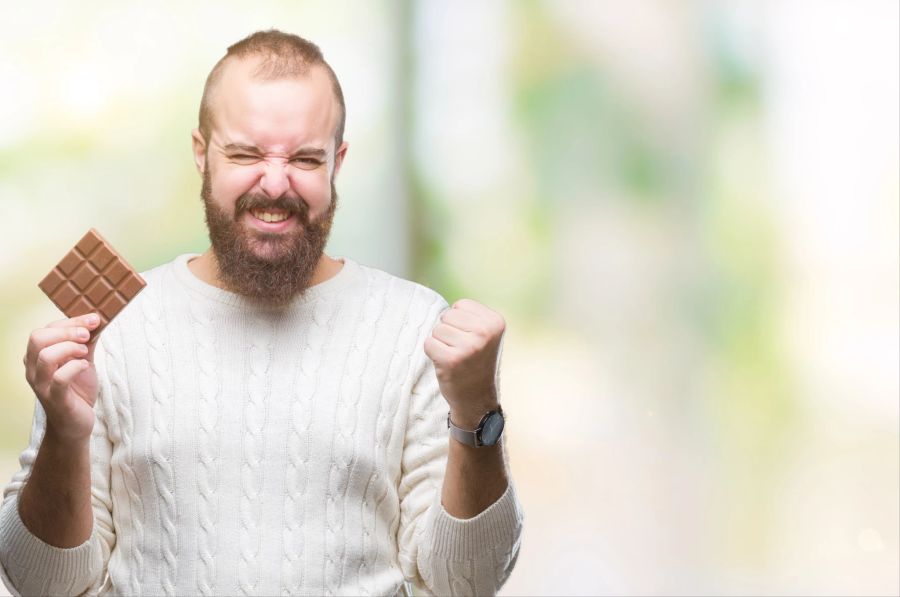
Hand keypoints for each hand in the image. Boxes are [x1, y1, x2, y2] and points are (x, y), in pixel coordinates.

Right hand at [23, 313, 101, 442]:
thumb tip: (96, 321)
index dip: (71, 321)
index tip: (94, 319)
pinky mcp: (55, 399)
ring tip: (85, 353)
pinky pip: (59, 379)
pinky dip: (75, 367)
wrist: (76, 423)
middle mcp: (34, 369)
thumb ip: (86, 343)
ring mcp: (42, 385)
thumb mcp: (82, 361)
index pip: (45, 330)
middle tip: (87, 335)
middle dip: (67, 332)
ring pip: (45, 356)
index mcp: (37, 357)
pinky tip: (85, 366)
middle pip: (38, 338)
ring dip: (70, 348)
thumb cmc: (77, 390)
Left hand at [423, 299, 505, 427]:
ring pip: (437, 329)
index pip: (461, 305)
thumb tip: (446, 308)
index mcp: (495, 322)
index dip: (459, 321)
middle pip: (447, 315)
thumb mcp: (486, 334)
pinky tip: (446, 363)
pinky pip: (428, 343)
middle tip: (462, 350)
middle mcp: (485, 333)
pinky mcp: (451, 360)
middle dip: (449, 331)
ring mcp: (469, 347)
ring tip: (455, 356)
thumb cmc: (476, 361)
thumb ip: (471, 316)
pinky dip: (432, 353)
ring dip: (441, 343)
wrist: (477, 397)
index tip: (470, 339)